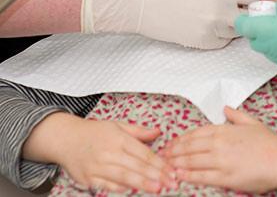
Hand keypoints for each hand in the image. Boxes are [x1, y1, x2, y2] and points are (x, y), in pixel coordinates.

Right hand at [56, 118, 174, 192]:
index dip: (159, 163)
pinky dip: (122, 189)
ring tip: (157, 189)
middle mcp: (108, 152)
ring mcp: (97, 167)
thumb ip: (139, 131)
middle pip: (136, 166)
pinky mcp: (88, 179)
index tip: (172, 170)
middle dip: (156, 175)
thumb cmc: (93, 132)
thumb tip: (158, 132)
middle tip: (171, 182)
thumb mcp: (117, 125)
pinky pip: (108, 186)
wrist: (65, 139)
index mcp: (118, 138)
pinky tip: (136, 191)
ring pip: (123, 177)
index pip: (143, 152)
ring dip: (142, 184)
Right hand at [81, 0, 258, 48]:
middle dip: (244, 9)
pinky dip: (220, 33)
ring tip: (216, 13)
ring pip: (238, 30)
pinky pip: (223, 40)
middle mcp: (219, 14)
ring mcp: (211, 31)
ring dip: (233, 22)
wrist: (137, 5)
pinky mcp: (203, 44)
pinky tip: (205, 23)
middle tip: (232, 5)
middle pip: (250, 16)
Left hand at [161, 107, 276, 193]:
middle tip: (162, 155)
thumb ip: (236, 115)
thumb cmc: (269, 143)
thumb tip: (225, 108)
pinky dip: (188, 175)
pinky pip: (201, 176)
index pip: (196, 133)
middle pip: (189, 146)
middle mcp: (220, 143)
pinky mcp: (225, 177)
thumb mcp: (252, 123)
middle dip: (173, 151)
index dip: (181, 138)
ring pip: (192, 161)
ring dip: (176, 163)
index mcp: (225, 130)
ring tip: (165, 165)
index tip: (172, 142)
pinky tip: (179, 175)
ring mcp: (221, 160)